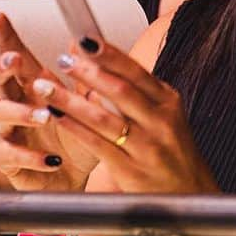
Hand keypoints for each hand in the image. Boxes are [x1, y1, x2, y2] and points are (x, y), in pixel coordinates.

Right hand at [0, 13, 102, 191]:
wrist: (75, 179)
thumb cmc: (76, 137)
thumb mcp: (84, 106)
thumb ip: (84, 77)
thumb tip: (82, 42)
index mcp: (34, 87)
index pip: (18, 58)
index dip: (7, 37)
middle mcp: (17, 105)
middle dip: (2, 66)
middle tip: (15, 58)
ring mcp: (10, 133)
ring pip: (2, 115)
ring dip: (21, 112)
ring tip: (45, 115)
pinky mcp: (9, 162)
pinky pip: (10, 156)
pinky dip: (30, 157)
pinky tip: (50, 158)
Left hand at [24, 42, 216, 195]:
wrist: (190, 196)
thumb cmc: (171, 149)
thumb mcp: (163, 113)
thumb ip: (133, 87)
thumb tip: (96, 54)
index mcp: (168, 101)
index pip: (136, 71)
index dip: (109, 54)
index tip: (84, 39)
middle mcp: (160, 122)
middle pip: (120, 91)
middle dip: (88, 73)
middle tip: (63, 60)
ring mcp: (146, 148)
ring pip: (103, 118)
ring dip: (70, 100)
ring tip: (45, 85)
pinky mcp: (130, 171)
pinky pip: (96, 144)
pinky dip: (73, 127)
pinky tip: (55, 114)